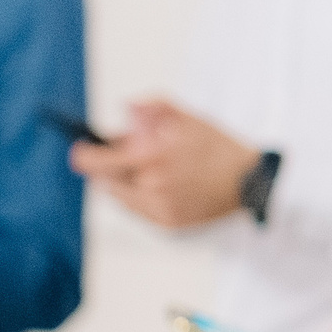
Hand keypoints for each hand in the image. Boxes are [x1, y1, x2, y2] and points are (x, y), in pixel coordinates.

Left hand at [73, 98, 255, 228]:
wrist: (251, 183)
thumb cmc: (220, 148)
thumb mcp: (190, 118)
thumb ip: (154, 108)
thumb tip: (126, 108)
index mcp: (152, 158)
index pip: (99, 162)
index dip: (85, 155)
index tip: (80, 150)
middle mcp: (151, 186)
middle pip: (107, 180)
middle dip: (109, 166)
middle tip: (120, 154)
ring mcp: (159, 208)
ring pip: (121, 197)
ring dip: (122, 183)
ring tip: (145, 169)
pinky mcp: (168, 223)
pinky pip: (139, 210)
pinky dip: (139, 197)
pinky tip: (157, 185)